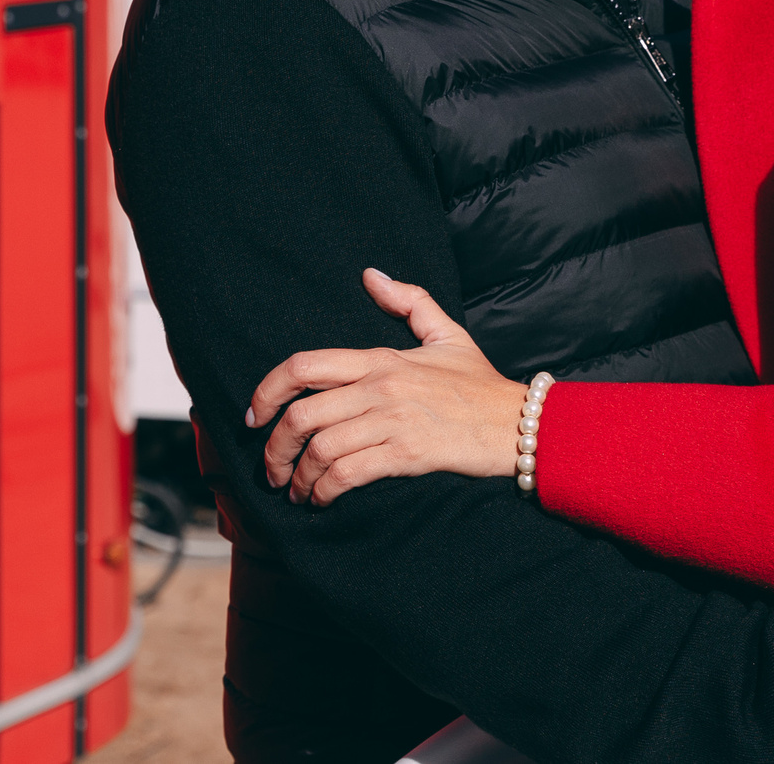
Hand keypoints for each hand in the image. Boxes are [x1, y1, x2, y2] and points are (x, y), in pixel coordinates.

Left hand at [247, 268, 532, 504]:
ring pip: (320, 449)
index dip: (266, 391)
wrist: (520, 423)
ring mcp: (391, 421)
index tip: (253, 416)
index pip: (304, 365)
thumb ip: (409, 301)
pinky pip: (347, 474)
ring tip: (294, 490)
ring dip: (297, 476)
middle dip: (273, 448)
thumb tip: (371, 274)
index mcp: (379, 358)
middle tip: (269, 469)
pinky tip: (321, 499)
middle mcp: (379, 387)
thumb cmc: (480, 384)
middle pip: (302, 415)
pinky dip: (324, 490)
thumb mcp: (447, 334)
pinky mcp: (406, 455)